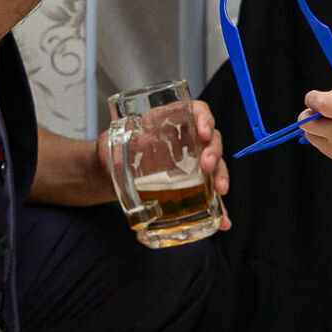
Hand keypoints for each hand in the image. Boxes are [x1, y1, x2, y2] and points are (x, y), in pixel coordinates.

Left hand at [94, 98, 232, 230]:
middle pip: (211, 140)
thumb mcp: (110, 142)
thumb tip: (109, 145)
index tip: (203, 132)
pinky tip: (224, 221)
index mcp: (171, 121)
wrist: (108, 174)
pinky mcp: (190, 186)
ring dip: (221, 176)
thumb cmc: (113, 150)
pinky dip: (218, 209)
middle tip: (207, 165)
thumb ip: (111, 142)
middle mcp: (186, 140)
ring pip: (215, 166)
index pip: (196, 111)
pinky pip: (209, 196)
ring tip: (220, 191)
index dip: (205, 118)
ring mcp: (191, 164)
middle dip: (214, 152)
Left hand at [300, 81, 331, 165]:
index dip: (311, 98)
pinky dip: (325, 137)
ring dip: (316, 127)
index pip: (318, 104)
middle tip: (320, 110)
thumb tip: (312, 105)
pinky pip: (321, 146)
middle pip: (306, 124)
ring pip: (310, 136)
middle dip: (308, 114)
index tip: (315, 97)